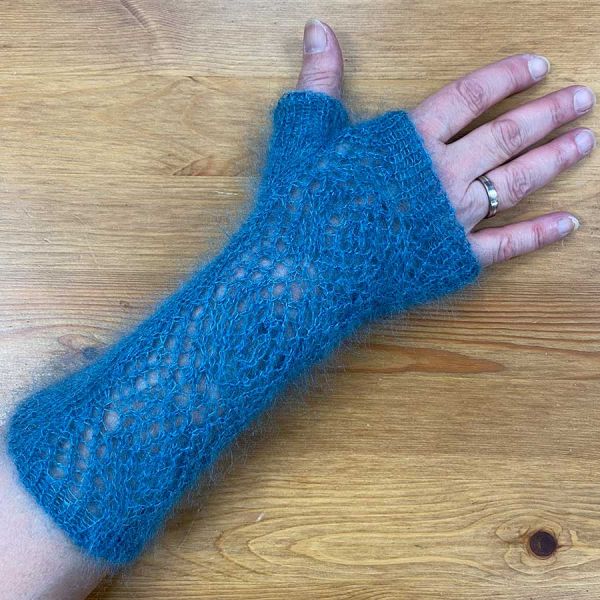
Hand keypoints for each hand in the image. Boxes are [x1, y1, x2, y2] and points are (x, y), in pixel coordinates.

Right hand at [297, 19, 593, 266]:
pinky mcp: (455, 259)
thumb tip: (317, 29)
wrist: (306, 272)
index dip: (506, 77)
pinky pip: (506, 245)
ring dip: (554, 159)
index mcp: (411, 138)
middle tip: (582, 99)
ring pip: (516, 181)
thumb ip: (322, 82)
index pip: (471, 96)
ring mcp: (454, 217)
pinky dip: (539, 234)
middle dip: (548, 114)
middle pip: (506, 135)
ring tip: (584, 142)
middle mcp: (444, 172)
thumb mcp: (305, 134)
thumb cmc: (303, 205)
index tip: (538, 66)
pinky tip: (569, 223)